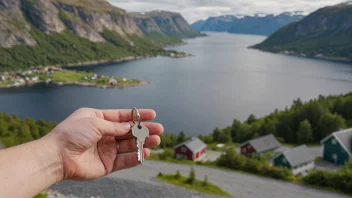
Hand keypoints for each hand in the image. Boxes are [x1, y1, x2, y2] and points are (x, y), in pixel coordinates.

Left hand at [46, 108, 162, 180]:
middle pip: (129, 131)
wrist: (58, 156)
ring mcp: (106, 149)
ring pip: (129, 145)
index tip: (153, 114)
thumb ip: (115, 126)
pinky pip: (124, 161)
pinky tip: (145, 154)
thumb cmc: (72, 134)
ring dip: (143, 142)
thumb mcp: (95, 122)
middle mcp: (104, 134)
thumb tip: (130, 127)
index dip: (138, 115)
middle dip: (144, 129)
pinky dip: (136, 158)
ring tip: (155, 140)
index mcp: (98, 119)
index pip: (122, 116)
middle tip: (158, 129)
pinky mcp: (107, 164)